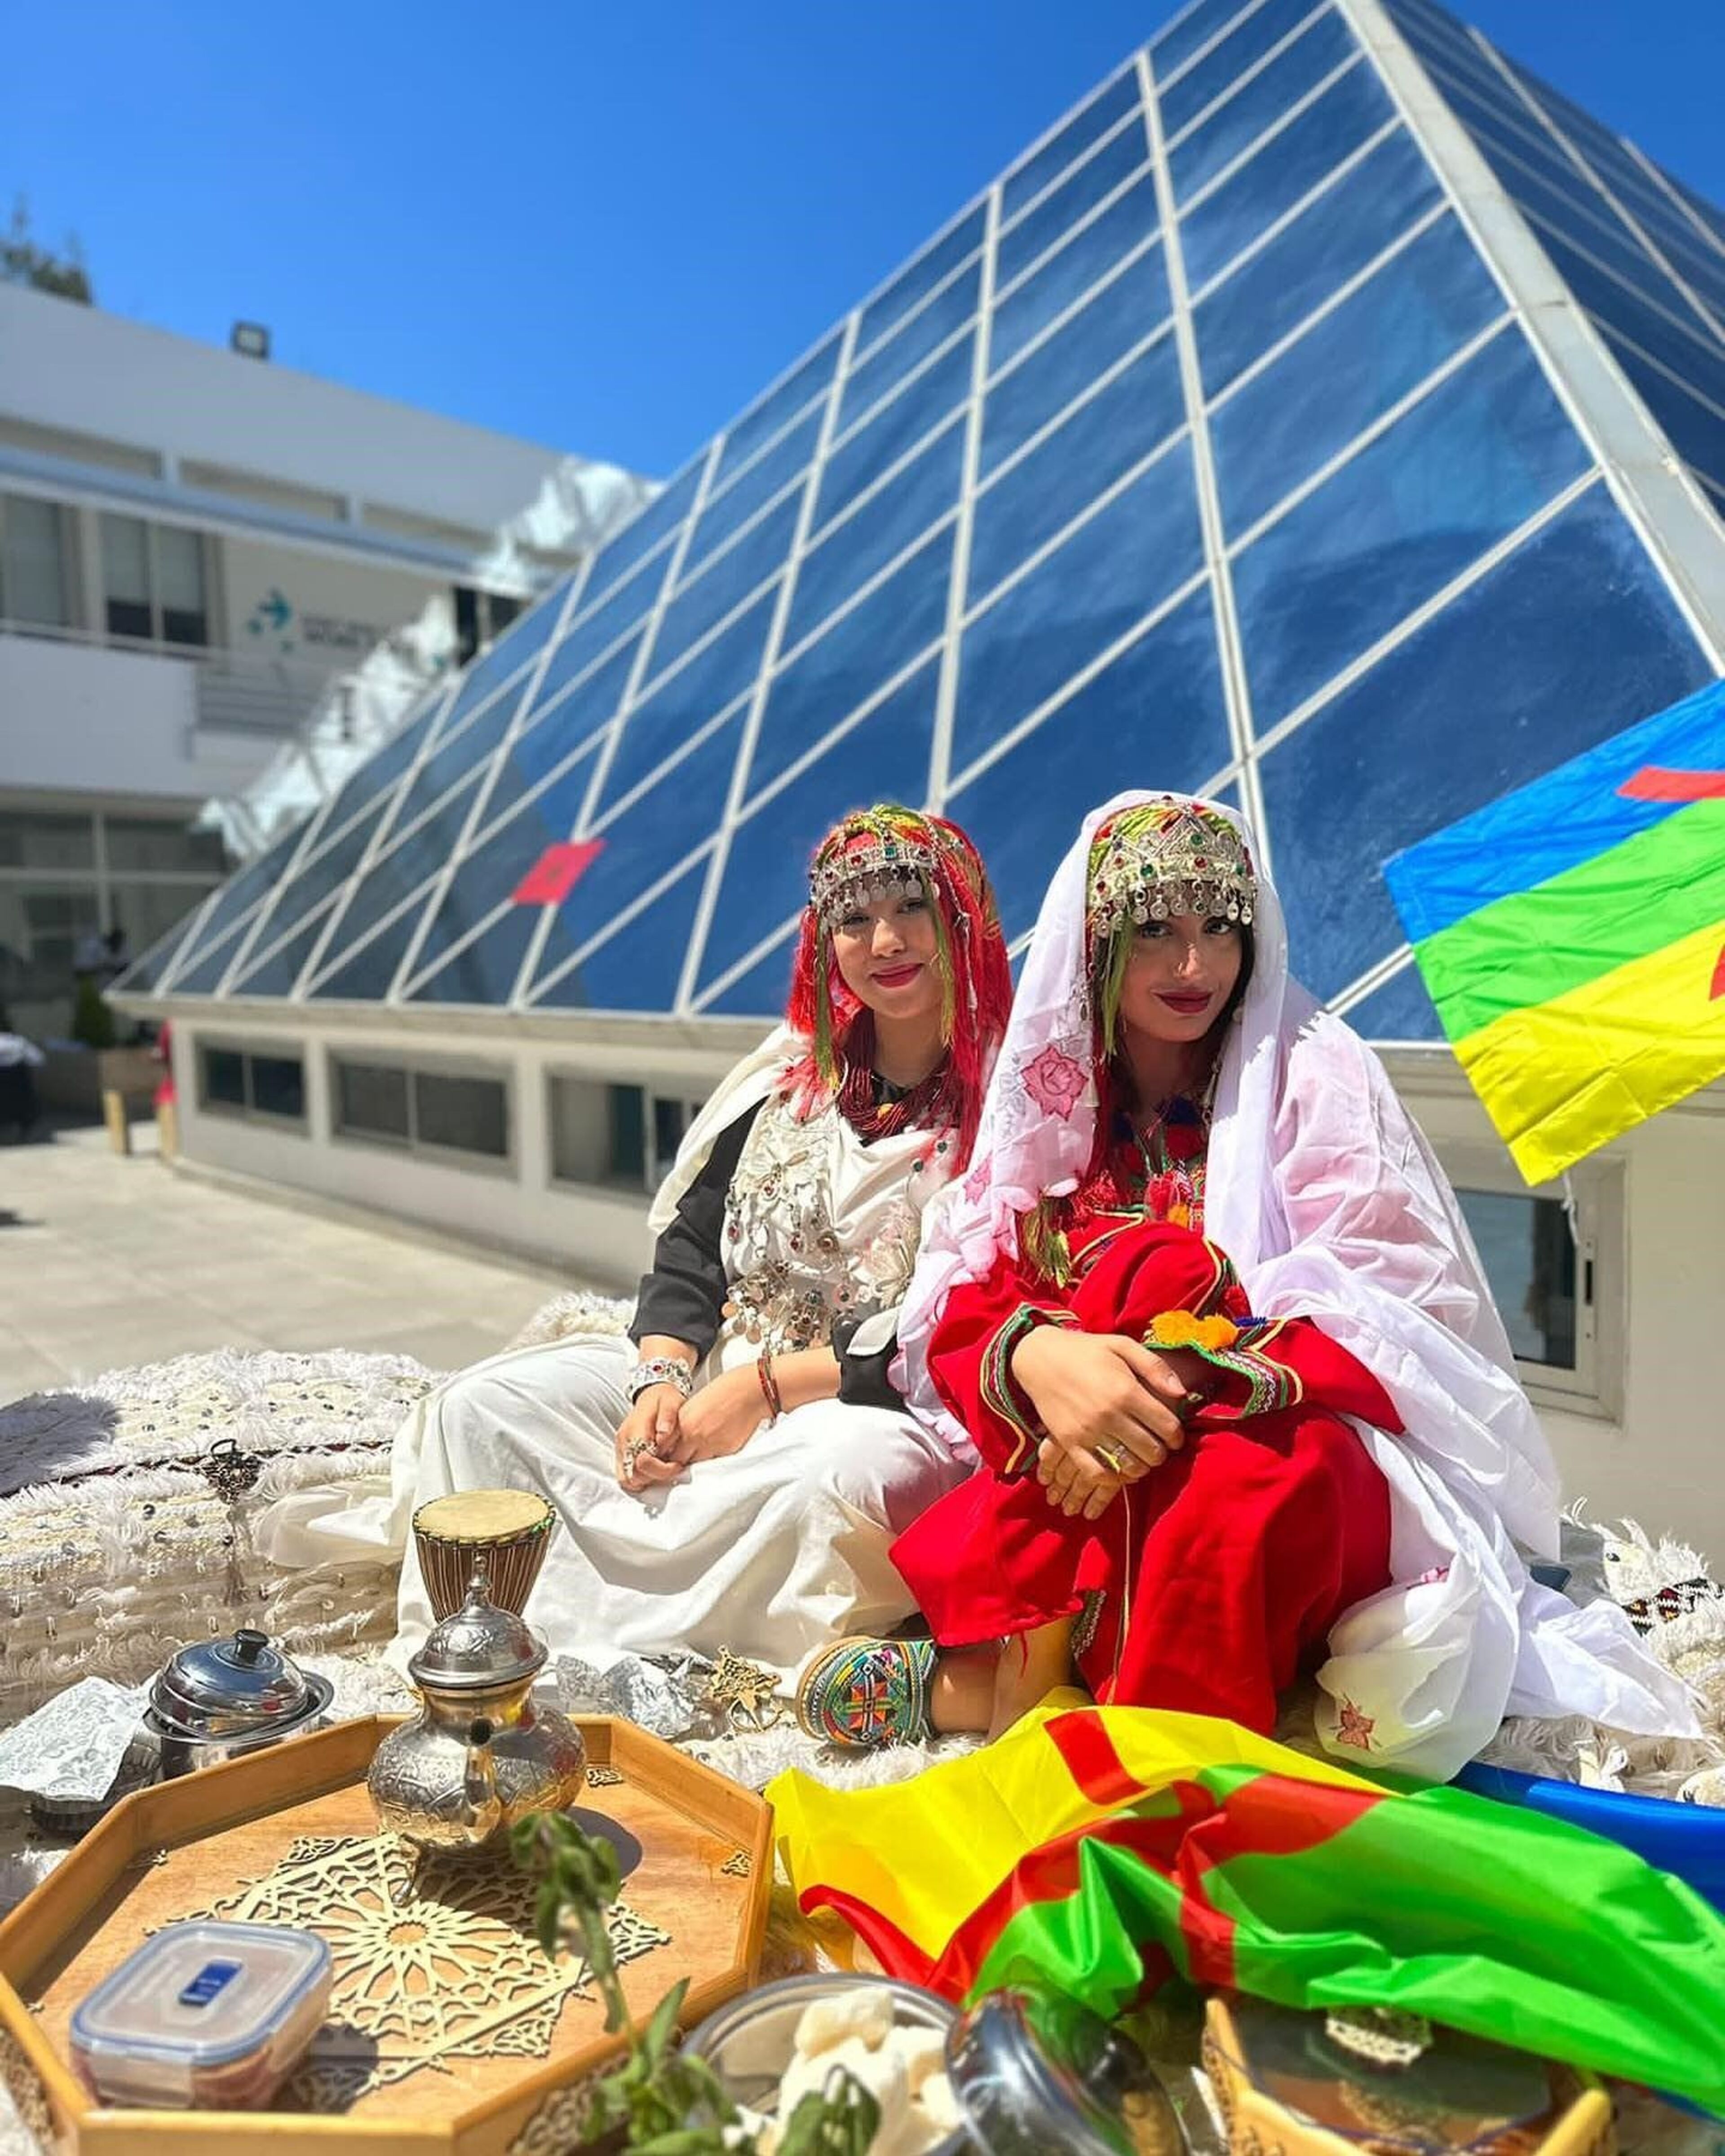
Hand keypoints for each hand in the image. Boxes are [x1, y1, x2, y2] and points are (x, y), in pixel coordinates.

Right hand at [614, 1386, 684, 1493]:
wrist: (652, 1394)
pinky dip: (639, 1478)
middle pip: (632, 1475)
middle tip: (672, 1469)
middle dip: (654, 1477)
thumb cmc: (663, 1399)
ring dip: (645, 1480)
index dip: (661, 1469)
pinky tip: (654, 1471)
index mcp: (635, 1430)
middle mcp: (624, 1441)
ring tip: (663, 1471)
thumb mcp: (671, 1401)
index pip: (642, 1462)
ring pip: (626, 1479)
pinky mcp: (621, 1453)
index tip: (677, 1465)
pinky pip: (625, 1475)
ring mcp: (620, 1448)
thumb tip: (663, 1434)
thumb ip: (668, 1417)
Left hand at [662, 1367, 766, 1467]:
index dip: (663, 1453)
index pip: (663, 1449)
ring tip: (699, 1451)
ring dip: (694, 1461)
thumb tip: (676, 1438)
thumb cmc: (725, 1391)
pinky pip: (713, 1462)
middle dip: (677, 1460)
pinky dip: (711, 1459)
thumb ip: (683, 1424)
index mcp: (683, 1422)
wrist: (750, 1391)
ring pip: (695, 1465)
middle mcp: (694, 1436)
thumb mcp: (693, 1405)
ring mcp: (711, 1446)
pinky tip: (715, 1447)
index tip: (666, 1453)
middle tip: (681, 1457)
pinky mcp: (726, 1452)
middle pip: (677, 1461)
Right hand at [1011, 1328, 1192, 1520]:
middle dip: (1161, 1453)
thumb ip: (1155, 1367)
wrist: (1039, 1358)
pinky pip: (1097, 1474)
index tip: (1174, 1436)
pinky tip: (1119, 1469)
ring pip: (1129, 1465)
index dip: (1177, 1436)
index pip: (1167, 1427)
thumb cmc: (1086, 1351)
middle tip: (1158, 1447)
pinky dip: (1113, 1478)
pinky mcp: (1069, 1443)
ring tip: (1140, 1457)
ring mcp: (1088, 1431)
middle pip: (1151, 1451)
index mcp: (1126, 1390)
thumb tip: (1182, 1393)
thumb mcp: (1122, 1346)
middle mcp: (1109, 1414)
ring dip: (1141, 1467)